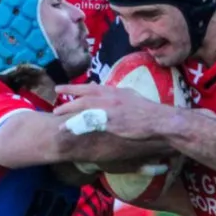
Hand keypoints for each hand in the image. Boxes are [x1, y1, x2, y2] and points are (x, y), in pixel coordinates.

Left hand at [55, 84, 173, 139]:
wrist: (158, 120)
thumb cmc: (148, 112)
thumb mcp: (132, 98)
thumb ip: (119, 95)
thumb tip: (112, 93)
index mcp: (116, 91)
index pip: (93, 87)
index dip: (79, 87)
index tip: (68, 87)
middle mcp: (110, 96)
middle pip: (85, 93)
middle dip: (69, 91)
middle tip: (57, 91)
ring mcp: (109, 108)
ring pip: (84, 106)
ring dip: (69, 108)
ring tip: (57, 112)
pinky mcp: (110, 121)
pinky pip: (88, 121)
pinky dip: (76, 124)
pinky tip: (67, 128)